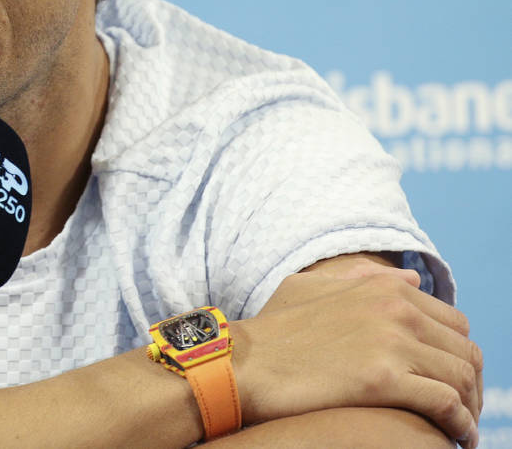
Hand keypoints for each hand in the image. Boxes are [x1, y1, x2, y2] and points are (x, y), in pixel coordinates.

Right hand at [233, 266, 482, 448]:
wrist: (241, 362)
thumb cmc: (269, 330)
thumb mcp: (307, 287)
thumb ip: (357, 279)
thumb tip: (408, 278)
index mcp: (383, 287)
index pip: (453, 322)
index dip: (456, 356)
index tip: (447, 381)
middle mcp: (394, 308)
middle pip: (466, 351)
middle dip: (470, 385)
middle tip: (459, 411)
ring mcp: (391, 342)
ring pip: (462, 378)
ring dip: (469, 408)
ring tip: (459, 429)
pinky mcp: (383, 380)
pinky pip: (446, 404)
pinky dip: (459, 424)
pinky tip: (454, 437)